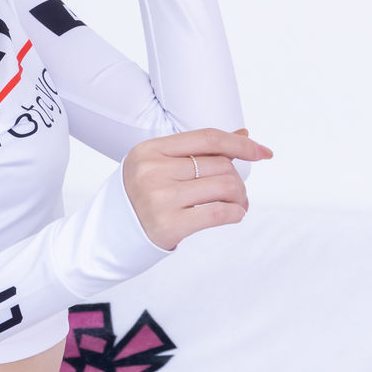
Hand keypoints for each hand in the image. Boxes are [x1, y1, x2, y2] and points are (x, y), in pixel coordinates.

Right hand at [123, 128, 273, 250]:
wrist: (108, 235)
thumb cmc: (139, 197)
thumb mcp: (159, 166)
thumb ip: (197, 151)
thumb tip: (243, 135)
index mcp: (149, 150)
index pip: (207, 139)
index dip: (240, 146)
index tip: (263, 153)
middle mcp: (152, 170)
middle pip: (220, 165)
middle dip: (238, 180)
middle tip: (238, 194)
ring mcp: (159, 197)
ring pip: (224, 187)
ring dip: (240, 198)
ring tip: (237, 205)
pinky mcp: (168, 225)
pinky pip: (219, 213)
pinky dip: (236, 213)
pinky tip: (235, 215)